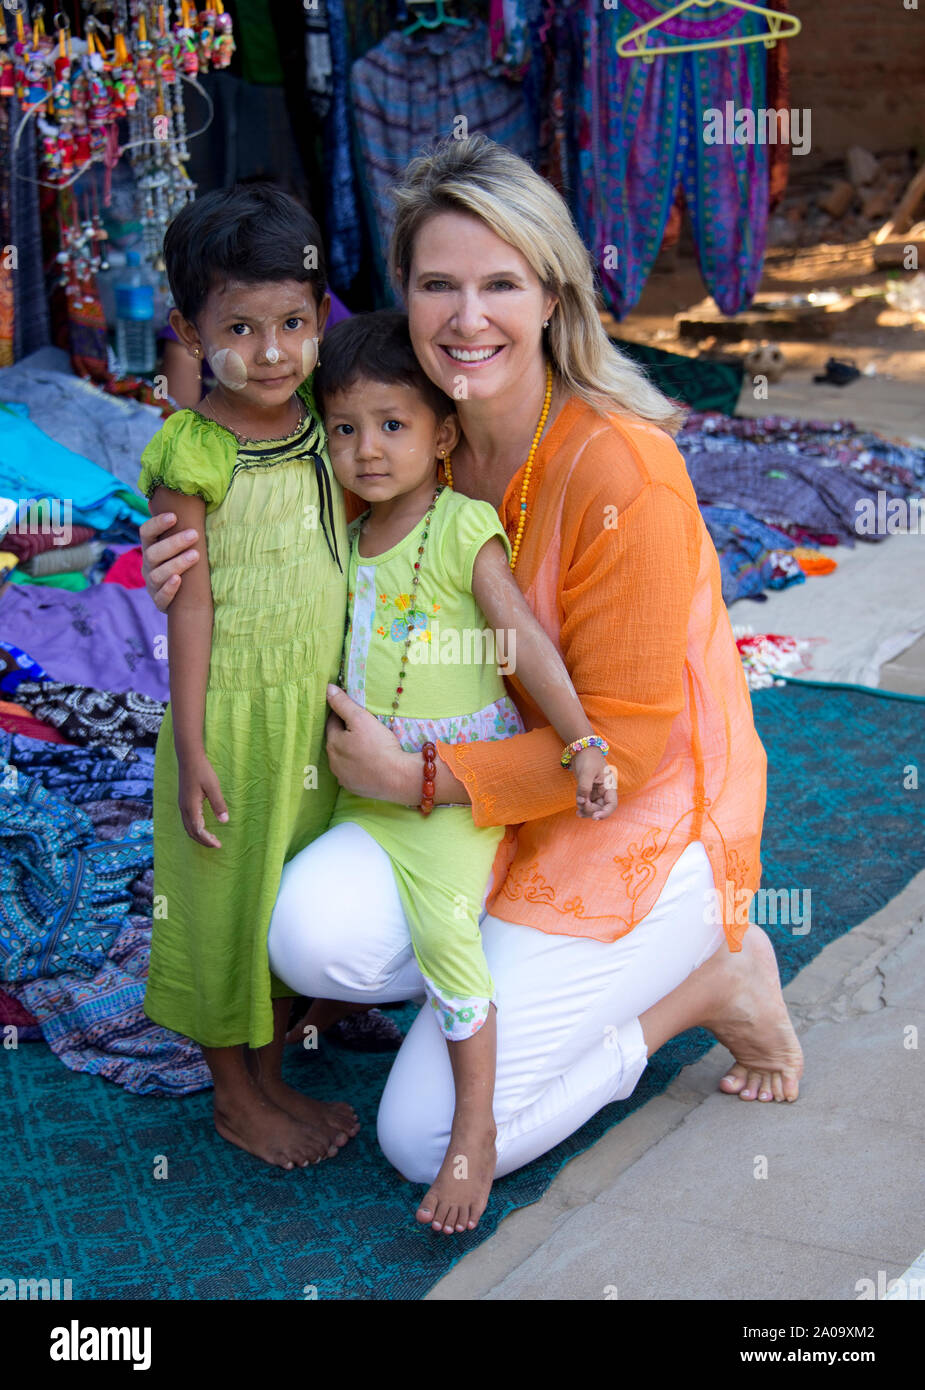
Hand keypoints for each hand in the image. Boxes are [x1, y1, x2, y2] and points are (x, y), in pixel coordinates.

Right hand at [139, 511, 201, 611]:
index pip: (146, 533)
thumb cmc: (182, 562)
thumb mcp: (178, 545)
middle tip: (194, 535)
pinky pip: (161, 597)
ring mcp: (152, 585)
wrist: (182, 598)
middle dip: (174, 543)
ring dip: (176, 563)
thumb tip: (185, 499)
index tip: (174, 517)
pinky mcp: (160, 602)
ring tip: (195, 555)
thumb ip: (180, 527)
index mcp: (151, 548)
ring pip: (157, 574)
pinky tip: (179, 580)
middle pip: (153, 553)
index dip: (157, 524)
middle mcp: (148, 566)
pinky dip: (169, 589)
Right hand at [177, 751, 228, 846]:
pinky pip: (187, 820)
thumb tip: (224, 821)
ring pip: (188, 827)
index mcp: (191, 807)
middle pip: (191, 831)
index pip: (198, 830)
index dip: (208, 839)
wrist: (189, 758)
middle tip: (216, 845)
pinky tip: (203, 826)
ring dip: (198, 835)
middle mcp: (184, 808)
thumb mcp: (213, 787)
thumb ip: (219, 804)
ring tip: (211, 839)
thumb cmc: (202, 771)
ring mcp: (182, 805)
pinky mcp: (183, 801)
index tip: (218, 845)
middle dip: (203, 841)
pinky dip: (195, 828)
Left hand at [325, 684, 415, 802]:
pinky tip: (369, 762)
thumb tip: (327, 689)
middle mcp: (333, 762)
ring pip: (343, 758)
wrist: (398, 778)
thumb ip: (343, 703)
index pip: (332, 722)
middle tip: (363, 727)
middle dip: (345, 733)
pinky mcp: (354, 788)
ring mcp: (343, 777)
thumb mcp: (361, 718)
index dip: (342, 714)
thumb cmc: (379, 745)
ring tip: (367, 745)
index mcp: (333, 743)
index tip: (354, 710)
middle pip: (337, 741)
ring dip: (350, 751)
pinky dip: (358, 766)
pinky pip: (352, 773)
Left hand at [570, 748, 617, 819]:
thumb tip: (581, 801)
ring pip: (594, 807)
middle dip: (591, 811)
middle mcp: (604, 790)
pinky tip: (578, 809)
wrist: (581, 749)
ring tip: (578, 811)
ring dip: (586, 811)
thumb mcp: (586, 772)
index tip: (595, 817)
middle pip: (601, 808)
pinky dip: (583, 807)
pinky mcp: (588, 790)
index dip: (605, 813)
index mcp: (609, 786)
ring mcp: (596, 791)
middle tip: (581, 807)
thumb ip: (584, 788)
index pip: (611, 804)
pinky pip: (587, 803)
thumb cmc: (588, 758)